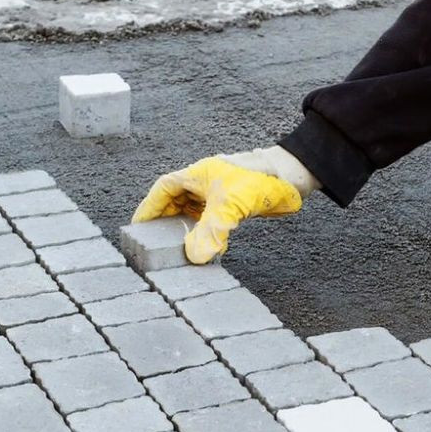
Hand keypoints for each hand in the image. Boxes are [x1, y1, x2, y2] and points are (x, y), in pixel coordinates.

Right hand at [132, 146, 317, 262]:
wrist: (292, 177)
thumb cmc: (260, 178)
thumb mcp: (230, 205)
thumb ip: (211, 230)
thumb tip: (194, 256)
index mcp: (196, 175)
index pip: (163, 190)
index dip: (149, 208)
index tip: (138, 227)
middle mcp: (204, 184)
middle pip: (175, 203)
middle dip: (166, 224)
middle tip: (156, 245)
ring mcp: (219, 195)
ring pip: (194, 215)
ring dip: (188, 232)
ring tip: (180, 252)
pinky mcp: (234, 207)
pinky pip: (213, 223)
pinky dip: (208, 236)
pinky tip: (210, 250)